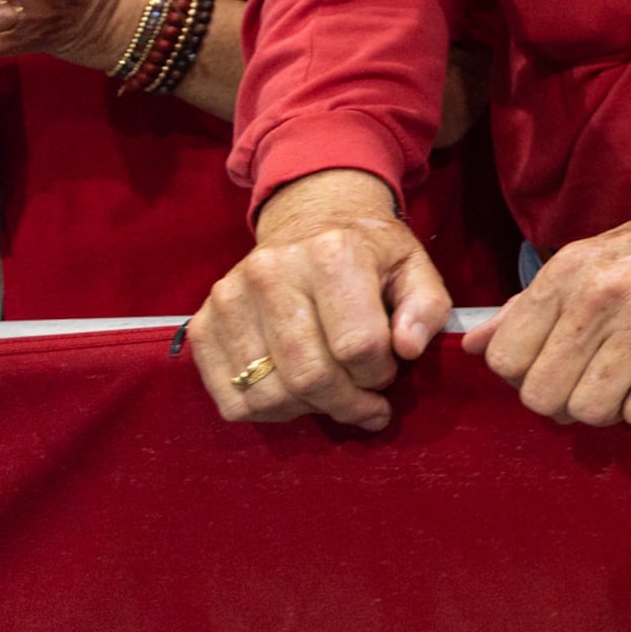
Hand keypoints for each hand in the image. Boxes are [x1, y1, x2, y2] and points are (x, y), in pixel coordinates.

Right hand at [190, 169, 450, 431]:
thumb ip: (426, 308)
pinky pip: (231, 399)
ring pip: (269, 394)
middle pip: (310, 376)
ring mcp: (231, 298)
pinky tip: (294, 393)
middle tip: (366, 403)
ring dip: (309, 410)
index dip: (380, 375)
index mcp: (332, 254)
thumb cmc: (368, 252)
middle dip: (347, 404)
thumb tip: (407, 349)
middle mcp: (272, 273)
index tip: (388, 373)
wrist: (308, 220)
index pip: (357, 346)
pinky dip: (269, 411)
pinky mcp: (204, 323)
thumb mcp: (413, 268)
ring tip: (332, 395)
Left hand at [461, 155, 630, 426]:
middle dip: (562, 403)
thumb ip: (530, 305)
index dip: (522, 377)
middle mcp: (602, 293)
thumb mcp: (590, 257)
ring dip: (606, 410)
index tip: (549, 368)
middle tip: (587, 386)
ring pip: (593, 409)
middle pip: (544, 395)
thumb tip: (474, 345)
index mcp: (568, 270)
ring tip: (623, 385)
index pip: (506, 358)